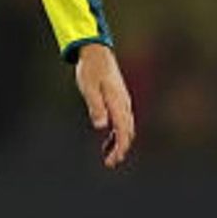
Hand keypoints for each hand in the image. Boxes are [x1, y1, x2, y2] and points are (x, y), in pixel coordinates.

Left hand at [75, 43, 134, 168]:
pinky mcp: (118, 101)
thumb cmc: (91, 69)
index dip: (120, 147)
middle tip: (110, 163)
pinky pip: (121, 122)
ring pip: (125, 128)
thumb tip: (101, 127)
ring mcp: (122, 103)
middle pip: (127, 132)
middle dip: (121, 149)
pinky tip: (107, 141)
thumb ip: (96, 106)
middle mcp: (124, 104)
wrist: (96, 53)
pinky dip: (116, 134)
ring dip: (119, 143)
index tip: (113, 160)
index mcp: (118, 103)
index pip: (124, 130)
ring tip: (109, 157)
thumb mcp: (89, 87)